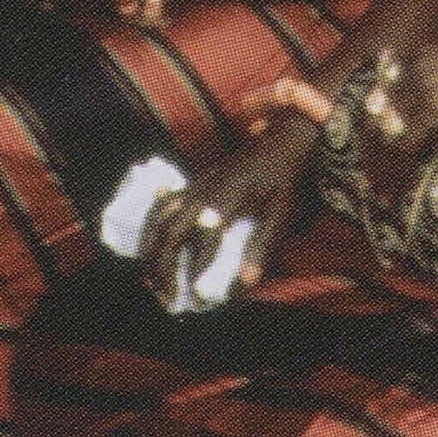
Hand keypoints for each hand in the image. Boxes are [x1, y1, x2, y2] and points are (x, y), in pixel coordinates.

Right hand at [137, 117, 317, 312]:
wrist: (285, 137)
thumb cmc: (287, 177)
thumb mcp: (284, 213)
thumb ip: (262, 247)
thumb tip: (244, 284)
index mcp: (227, 199)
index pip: (204, 243)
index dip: (198, 273)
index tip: (199, 300)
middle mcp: (205, 191)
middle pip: (171, 231)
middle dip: (163, 267)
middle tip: (167, 297)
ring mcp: (197, 185)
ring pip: (160, 217)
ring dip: (150, 249)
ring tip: (150, 279)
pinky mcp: (196, 183)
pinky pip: (162, 205)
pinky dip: (151, 228)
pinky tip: (151, 248)